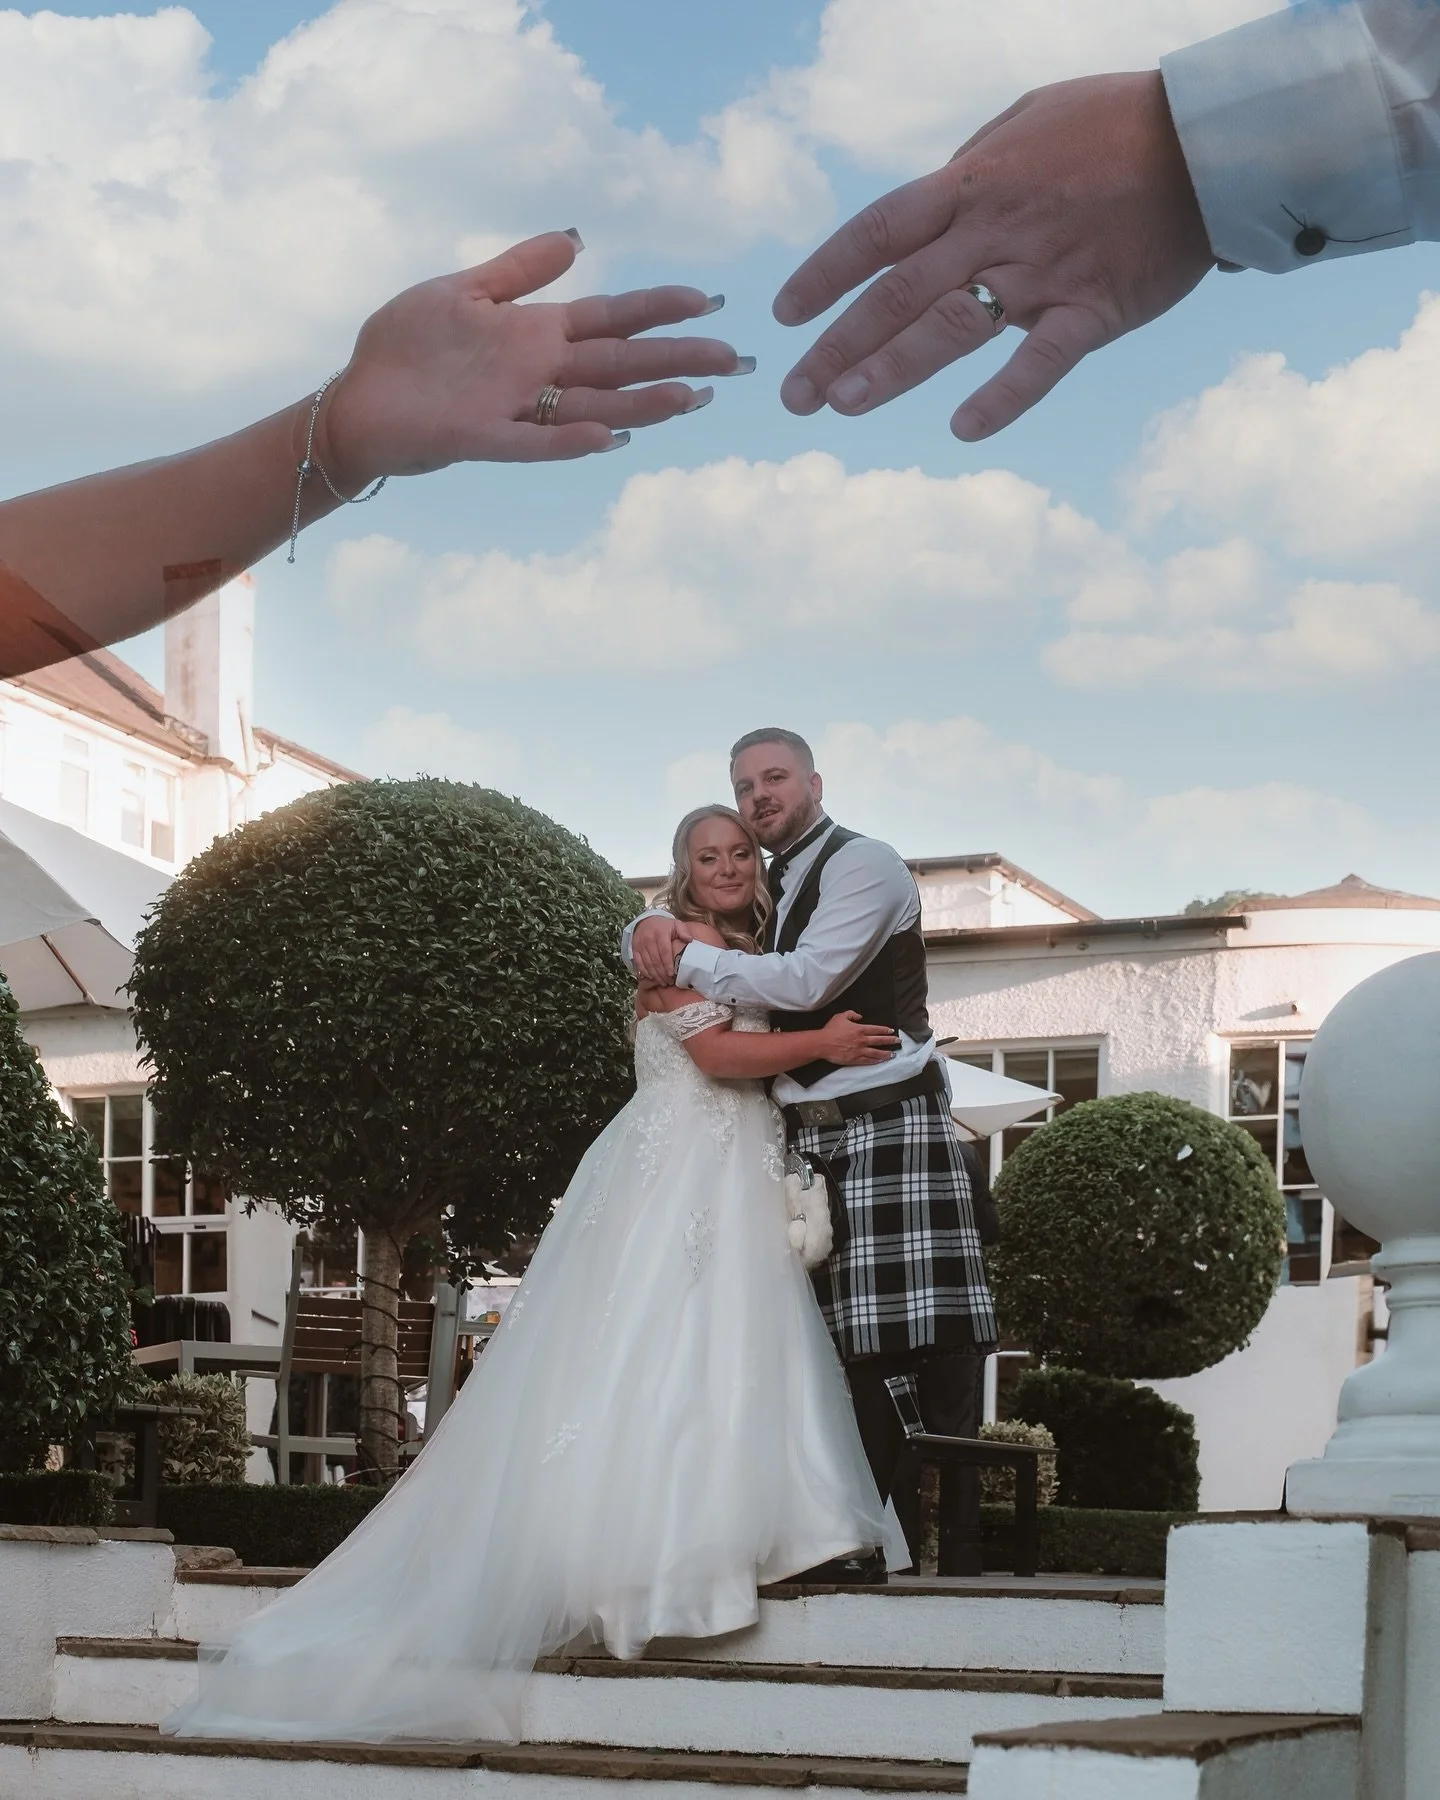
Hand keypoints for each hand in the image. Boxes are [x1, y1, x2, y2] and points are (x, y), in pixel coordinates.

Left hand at [320, 231, 746, 485]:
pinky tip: (608, 436)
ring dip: (643, 404)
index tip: (707, 301)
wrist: (355, 400)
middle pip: (619, 364)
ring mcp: (515, 409)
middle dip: (676, 360)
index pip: (612, 320)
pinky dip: (569, 440)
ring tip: (691, 399)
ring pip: (593, 407)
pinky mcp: (482, 439)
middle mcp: (537, 374)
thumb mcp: (463, 291)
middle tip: (732, 360)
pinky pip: (533, 443)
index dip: (658, 310)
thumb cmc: (404, 347)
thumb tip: (579, 240)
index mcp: (536, 334)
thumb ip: (521, 270)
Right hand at [631, 916, 696, 986]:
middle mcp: (649, 939)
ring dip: (655, 975)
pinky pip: (639, 963)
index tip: (672, 974)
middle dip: (662, 973)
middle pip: (656, 960)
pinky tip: (651, 977)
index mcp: (661, 933)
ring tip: (662, 982)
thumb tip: (689, 940)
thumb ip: (683, 931)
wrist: (646, 921)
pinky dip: (644, 971)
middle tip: (668, 982)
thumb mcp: (675, 924)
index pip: (664, 952)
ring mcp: (640, 945)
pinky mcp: (634, 949)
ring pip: (647, 963)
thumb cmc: (664, 926)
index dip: (668, 965)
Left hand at [773, 73, 1212, 440]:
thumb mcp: (1024, 122)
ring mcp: (1043, 273)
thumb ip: (969, 171)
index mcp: (970, 185)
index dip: (825, 274)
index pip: (876, 233)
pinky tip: (963, 430)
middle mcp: (994, 232)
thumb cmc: (1113, 125)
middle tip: (794, 394)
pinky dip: (1003, 397)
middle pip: (896, 294)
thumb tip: (925, 207)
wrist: (1208, 140)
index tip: (786, 315)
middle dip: (837, 345)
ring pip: (951, 327)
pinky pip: (1042, 360)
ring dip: (892, 370)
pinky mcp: (1094, 308)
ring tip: (843, 406)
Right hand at [816, 1011, 899, 1066]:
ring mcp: (859, 1051)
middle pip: (880, 1041)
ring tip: (893, 1054)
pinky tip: (880, 1061)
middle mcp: (862, 1040)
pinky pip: (868, 1060)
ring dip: (886, 1053)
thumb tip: (859, 1016)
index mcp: (860, 1029)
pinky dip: (875, 1061)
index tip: (892, 1031)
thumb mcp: (840, 1016)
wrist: (822, 1043)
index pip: (876, 1030)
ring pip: (876, 1052)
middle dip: (890, 1041)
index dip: (885, 1030)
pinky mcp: (855, 1059)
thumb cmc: (831, 1030)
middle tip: (898, 1042)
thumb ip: (851, 1014)